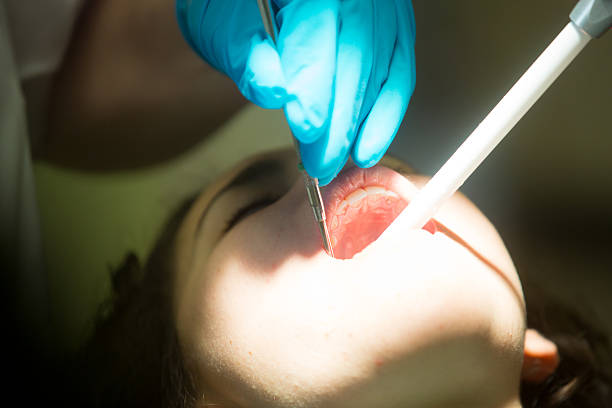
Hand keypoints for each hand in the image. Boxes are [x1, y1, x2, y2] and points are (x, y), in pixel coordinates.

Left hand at [177, 0, 415, 184]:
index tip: (306, 130)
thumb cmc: (238, 13)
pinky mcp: (394, 31)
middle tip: (319, 164)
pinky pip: (399, 76)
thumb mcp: (227, 30)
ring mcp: (381, 10)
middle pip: (356, 59)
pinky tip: (368, 146)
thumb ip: (251, 59)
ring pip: (381, 72)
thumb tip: (275, 91)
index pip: (317, 34)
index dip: (314, 87)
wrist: (258, 5)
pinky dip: (386, 116)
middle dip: (338, 120)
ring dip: (361, 125)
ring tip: (338, 161)